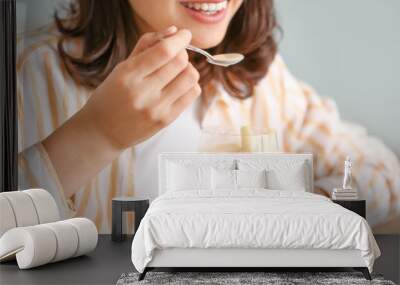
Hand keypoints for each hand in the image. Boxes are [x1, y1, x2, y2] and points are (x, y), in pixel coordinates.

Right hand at [82, 26, 200, 149]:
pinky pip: (192, 94)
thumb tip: (173, 31)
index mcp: (128, 74)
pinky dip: (190, 85)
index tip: (184, 35)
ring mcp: (156, 108)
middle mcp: (143, 92)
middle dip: (183, 53)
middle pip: (180, 62)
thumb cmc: (111, 97)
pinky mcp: (166, 120)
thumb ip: (146, 46)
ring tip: (178, 72)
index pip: (164, 51)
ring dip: (188, 69)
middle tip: (177, 55)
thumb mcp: (121, 68)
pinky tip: (179, 86)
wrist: (102, 132)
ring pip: (190, 78)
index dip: (180, 39)